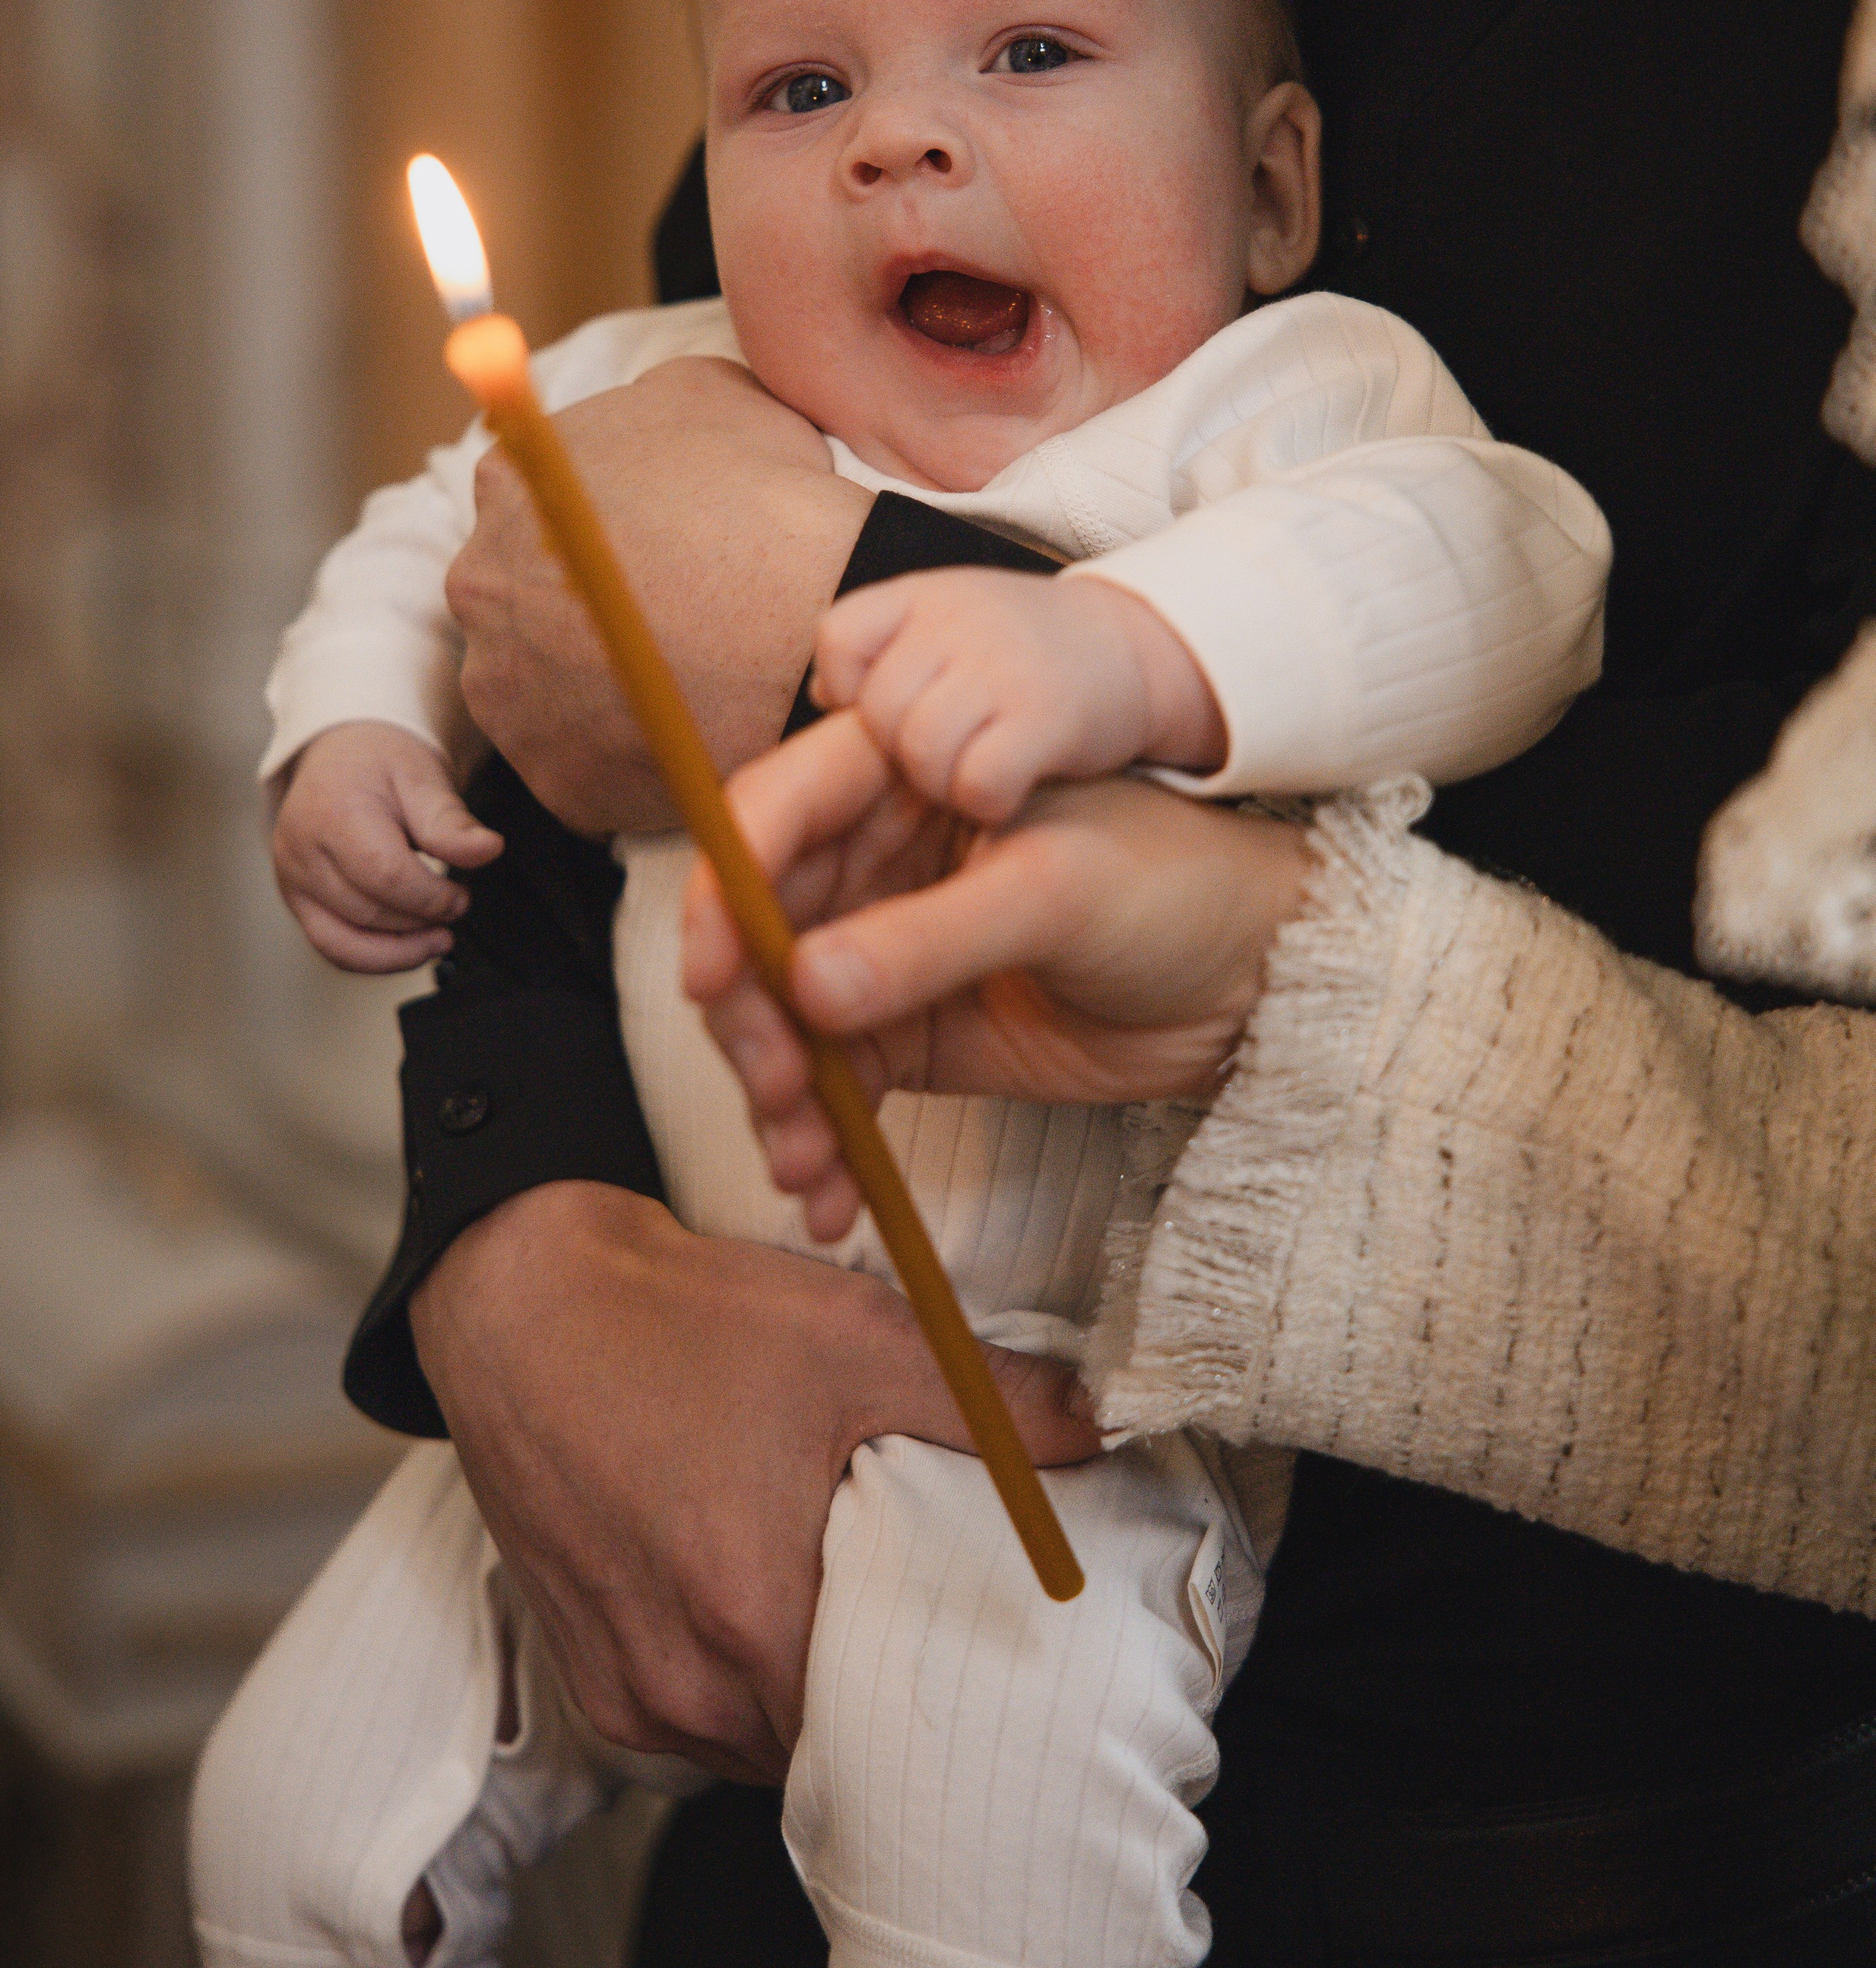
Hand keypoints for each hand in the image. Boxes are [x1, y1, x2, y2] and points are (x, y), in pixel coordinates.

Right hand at [271, 720, 503, 971]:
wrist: (341, 754)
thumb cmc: (381, 762)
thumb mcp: (423, 778)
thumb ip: (451, 822)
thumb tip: (488, 850)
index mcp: (333, 812)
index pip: (384, 875)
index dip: (430, 897)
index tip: (462, 896)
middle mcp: (301, 849)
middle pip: (367, 912)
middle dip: (420, 921)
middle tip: (456, 907)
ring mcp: (292, 878)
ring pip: (344, 942)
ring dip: (399, 950)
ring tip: (438, 937)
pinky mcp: (296, 899)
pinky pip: (331, 945)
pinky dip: (373, 956)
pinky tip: (409, 947)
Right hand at [409, 1180, 1100, 1779]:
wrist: (523, 1301)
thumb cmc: (680, 1321)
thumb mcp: (854, 1339)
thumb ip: (987, 1399)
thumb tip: (1100, 1427)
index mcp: (752, 1620)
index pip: (887, 1733)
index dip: (937, 1695)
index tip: (967, 1649)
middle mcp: (681, 1683)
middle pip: (819, 1746)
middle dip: (871, 1694)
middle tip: (909, 1617)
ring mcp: (624, 1687)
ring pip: (752, 1742)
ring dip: (795, 1689)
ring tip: (827, 1600)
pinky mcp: (582, 1673)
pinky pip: (685, 1722)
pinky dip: (727, 1679)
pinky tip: (748, 1597)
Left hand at [445, 356, 869, 836]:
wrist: (812, 626)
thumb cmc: (769, 505)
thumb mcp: (713, 395)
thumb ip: (642, 406)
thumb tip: (634, 420)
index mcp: (512, 483)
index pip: (532, 502)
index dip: (599, 526)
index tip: (649, 548)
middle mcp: (480, 586)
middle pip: (521, 600)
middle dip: (581, 612)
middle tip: (670, 619)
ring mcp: (505, 691)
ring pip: (543, 691)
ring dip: (596, 688)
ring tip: (686, 683)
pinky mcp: (550, 777)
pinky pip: (583, 766)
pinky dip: (627, 757)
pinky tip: (689, 733)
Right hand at [682, 711, 1310, 1240]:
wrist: (1258, 977)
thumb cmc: (1177, 885)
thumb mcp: (1055, 892)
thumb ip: (931, 938)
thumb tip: (807, 985)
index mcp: (905, 777)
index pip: (775, 817)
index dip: (724, 894)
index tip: (710, 978)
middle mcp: (879, 857)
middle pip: (757, 930)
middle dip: (746, 1016)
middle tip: (773, 1085)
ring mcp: (887, 947)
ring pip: (784, 1018)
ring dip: (774, 1092)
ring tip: (800, 1159)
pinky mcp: (909, 1031)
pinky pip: (834, 1082)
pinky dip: (818, 1137)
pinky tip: (825, 1190)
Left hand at [811, 567, 1226, 821]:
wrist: (1141, 650)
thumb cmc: (1027, 653)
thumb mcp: (950, 625)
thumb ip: (884, 652)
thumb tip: (821, 694)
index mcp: (924, 595)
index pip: (839, 637)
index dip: (849, 688)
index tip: (893, 707)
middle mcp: (959, 622)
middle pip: (877, 711)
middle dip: (901, 751)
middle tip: (947, 753)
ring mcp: (1003, 666)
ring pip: (920, 752)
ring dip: (942, 783)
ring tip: (975, 771)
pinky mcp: (1046, 717)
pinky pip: (976, 782)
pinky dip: (987, 801)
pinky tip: (1009, 789)